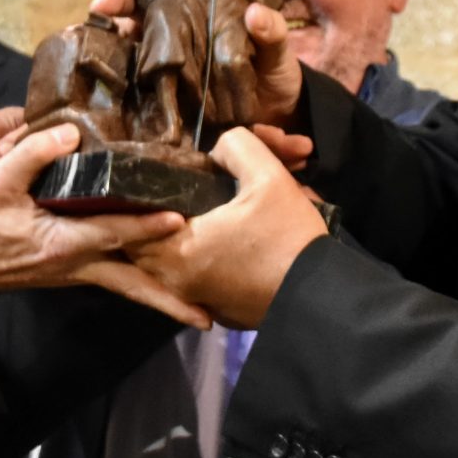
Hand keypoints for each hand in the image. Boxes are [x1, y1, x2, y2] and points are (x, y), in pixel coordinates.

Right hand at [0, 121, 210, 326]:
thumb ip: (31, 155)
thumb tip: (71, 134)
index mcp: (62, 243)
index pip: (113, 233)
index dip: (145, 226)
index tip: (178, 220)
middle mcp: (77, 265)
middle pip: (132, 284)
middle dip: (168, 300)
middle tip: (206, 316)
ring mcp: (77, 273)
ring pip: (127, 287)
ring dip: (160, 297)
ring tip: (197, 309)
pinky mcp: (74, 271)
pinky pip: (116, 279)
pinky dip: (141, 282)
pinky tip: (162, 277)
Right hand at [89, 0, 303, 128]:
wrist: (278, 114)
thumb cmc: (277, 71)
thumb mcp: (279, 47)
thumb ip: (272, 31)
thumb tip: (255, 14)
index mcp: (208, 4)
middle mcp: (186, 25)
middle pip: (143, 3)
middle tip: (104, 0)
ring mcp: (176, 54)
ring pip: (135, 34)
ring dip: (115, 28)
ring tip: (102, 25)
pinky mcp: (173, 85)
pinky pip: (144, 74)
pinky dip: (126, 70)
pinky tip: (110, 66)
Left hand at [128, 128, 329, 329]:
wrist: (323, 297)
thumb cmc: (289, 237)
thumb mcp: (268, 176)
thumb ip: (236, 147)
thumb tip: (220, 149)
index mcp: (178, 248)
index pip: (135, 220)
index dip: (146, 196)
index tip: (169, 181)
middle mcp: (178, 281)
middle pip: (156, 240)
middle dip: (175, 212)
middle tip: (196, 194)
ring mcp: (200, 300)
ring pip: (180, 259)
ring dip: (195, 234)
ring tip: (224, 212)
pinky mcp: (222, 310)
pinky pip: (203, 277)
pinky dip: (212, 258)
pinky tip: (240, 237)